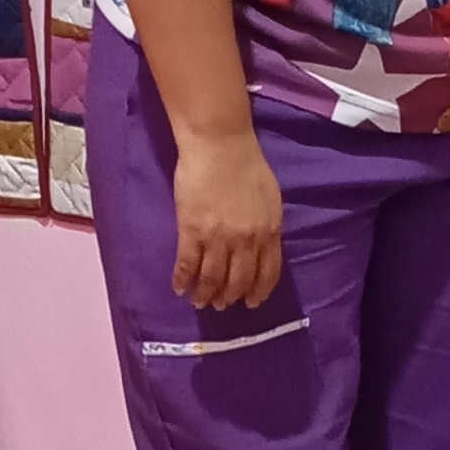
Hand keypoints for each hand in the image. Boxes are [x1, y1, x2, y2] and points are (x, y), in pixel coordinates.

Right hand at [172, 127, 283, 312]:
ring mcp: (218, 238)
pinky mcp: (191, 231)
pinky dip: (182, 280)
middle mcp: (245, 240)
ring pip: (212, 278)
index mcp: (268, 231)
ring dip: (205, 294)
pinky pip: (187, 264)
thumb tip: (263, 246)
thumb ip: (268, 224)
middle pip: (238, 280)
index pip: (267, 272)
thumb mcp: (270, 198)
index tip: (251, 302)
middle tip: (221, 305)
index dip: (258, 291)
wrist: (219, 144)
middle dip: (229, 297)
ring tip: (200, 302)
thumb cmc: (246, 163)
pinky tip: (179, 289)